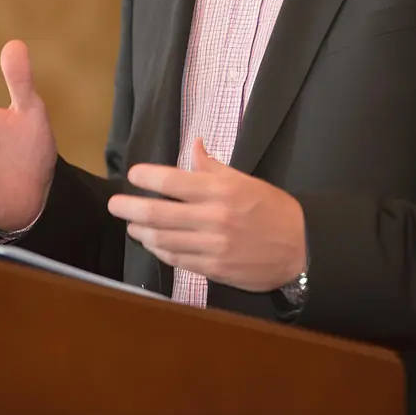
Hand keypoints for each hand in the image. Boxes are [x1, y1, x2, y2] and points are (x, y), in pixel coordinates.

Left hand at [107, 137, 306, 292]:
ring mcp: (212, 246)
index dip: (147, 178)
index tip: (133, 175)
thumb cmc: (272, 209)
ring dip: (141, 232)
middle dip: (130, 208)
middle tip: (115, 204)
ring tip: (131, 225)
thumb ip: (214, 167)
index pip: (173, 181)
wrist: (300, 248)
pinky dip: (160, 251)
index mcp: (221, 191)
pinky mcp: (213, 269)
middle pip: (159, 214)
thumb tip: (194, 145)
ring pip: (164, 240)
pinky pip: (178, 260)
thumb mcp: (246, 180)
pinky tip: (153, 244)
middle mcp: (213, 218)